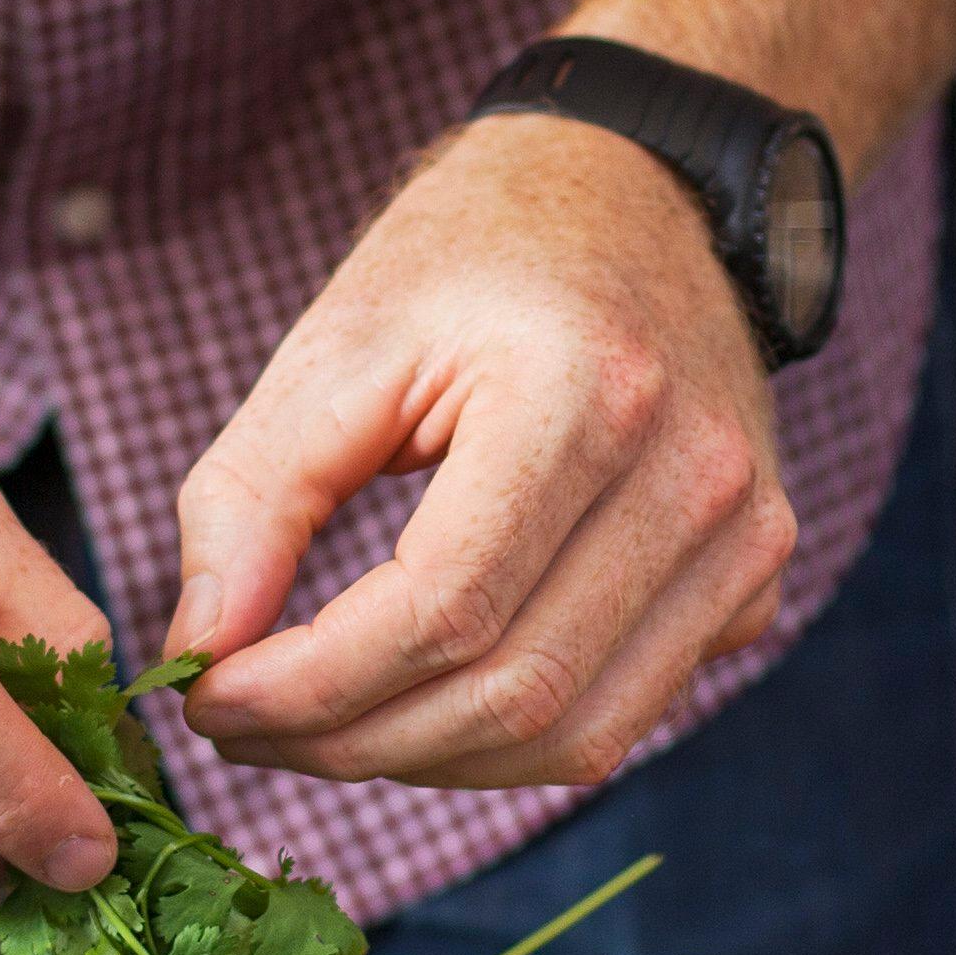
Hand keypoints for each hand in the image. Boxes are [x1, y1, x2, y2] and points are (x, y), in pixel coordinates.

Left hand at [165, 114, 793, 789]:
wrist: (638, 194)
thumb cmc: (474, 261)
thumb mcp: (336, 344)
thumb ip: (251, 498)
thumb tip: (202, 650)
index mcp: (584, 391)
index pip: (443, 611)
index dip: (310, 687)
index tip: (205, 698)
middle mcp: (693, 474)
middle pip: (509, 694)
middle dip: (351, 741)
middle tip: (243, 729)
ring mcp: (744, 535)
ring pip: (572, 737)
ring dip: (424, 760)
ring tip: (319, 725)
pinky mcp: (752, 578)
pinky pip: (619, 714)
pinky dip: (503, 736)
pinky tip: (420, 692)